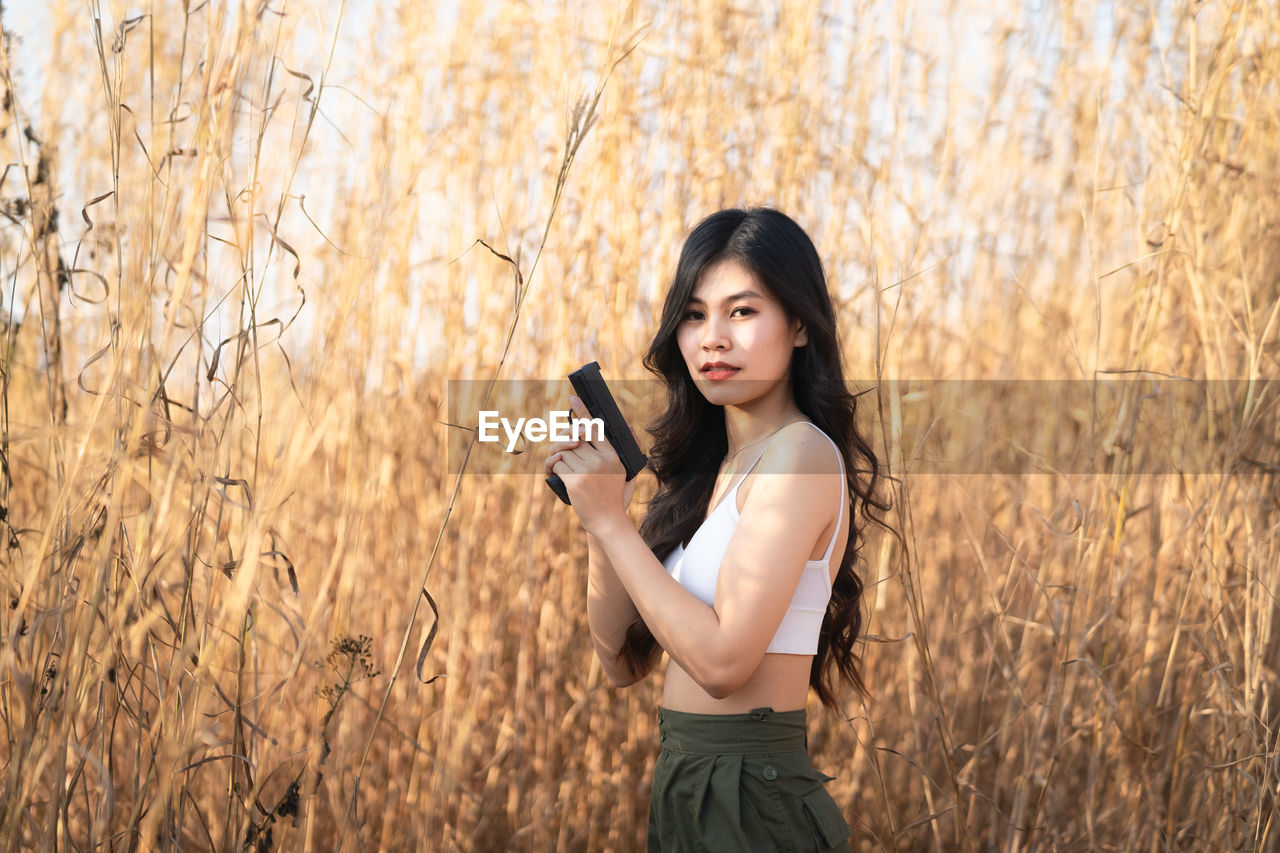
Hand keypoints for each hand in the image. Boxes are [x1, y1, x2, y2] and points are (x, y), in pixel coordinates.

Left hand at [543, 395, 638, 533]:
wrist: (608, 522)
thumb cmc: (616, 497)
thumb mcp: (628, 472)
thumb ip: (630, 449)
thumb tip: (630, 427)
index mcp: (613, 456)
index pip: (595, 428)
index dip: (582, 411)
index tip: (573, 399)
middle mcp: (601, 460)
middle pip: (575, 438)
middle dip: (566, 441)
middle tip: (565, 448)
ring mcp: (587, 471)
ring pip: (564, 450)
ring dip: (560, 455)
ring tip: (563, 464)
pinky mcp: (574, 481)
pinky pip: (558, 464)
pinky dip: (554, 467)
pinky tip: (558, 471)